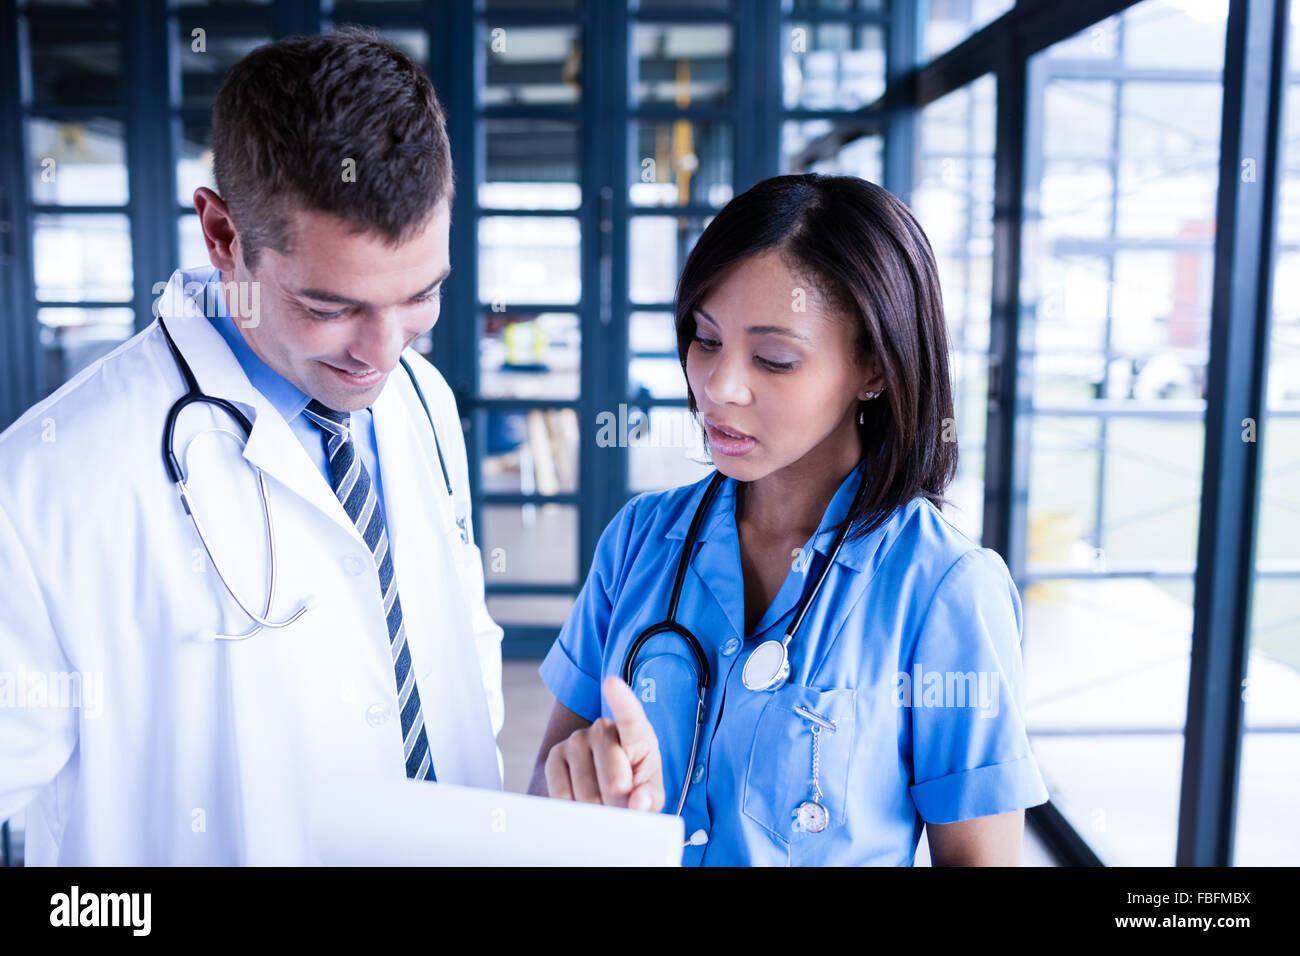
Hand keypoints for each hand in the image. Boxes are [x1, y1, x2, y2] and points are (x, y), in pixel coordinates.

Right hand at [543, 676, 664, 810]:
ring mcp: (576, 740)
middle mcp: (602, 729)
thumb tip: (639, 802)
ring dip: (596, 811)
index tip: (611, 683)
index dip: (620, 700)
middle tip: (621, 808)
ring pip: (587, 792)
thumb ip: (650, 798)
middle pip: (613, 779)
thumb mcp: (650, 793)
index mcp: (635, 733)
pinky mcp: (554, 756)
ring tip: (604, 804)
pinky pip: (563, 794)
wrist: (600, 790)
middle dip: (619, 805)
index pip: (629, 716)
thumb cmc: (633, 787)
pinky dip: (575, 809)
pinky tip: (583, 803)